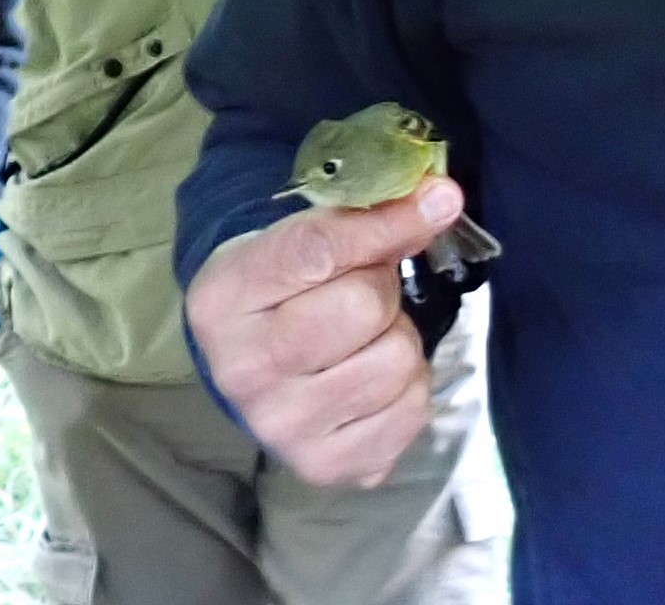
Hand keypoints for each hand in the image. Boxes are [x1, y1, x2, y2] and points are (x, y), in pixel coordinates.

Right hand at [185, 176, 463, 486]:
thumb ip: (362, 220)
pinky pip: (413, 409)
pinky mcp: (326, 466)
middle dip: (380, 287)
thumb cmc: (276, 290)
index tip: (438, 200)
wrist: (249, 362)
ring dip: (397, 336)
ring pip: (397, 359)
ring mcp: (282, 428)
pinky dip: (408, 383)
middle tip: (360, 290)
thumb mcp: (296, 240)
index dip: (386, 222)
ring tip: (364, 337)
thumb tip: (442, 198)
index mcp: (222, 299)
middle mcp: (242, 371)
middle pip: (363, 306)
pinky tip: (371, 373)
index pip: (318, 250)